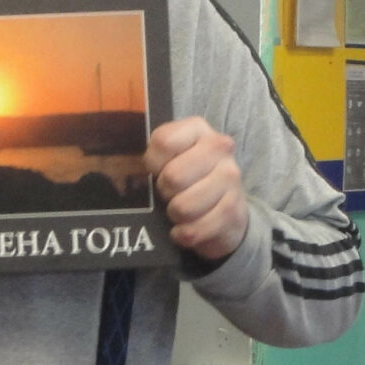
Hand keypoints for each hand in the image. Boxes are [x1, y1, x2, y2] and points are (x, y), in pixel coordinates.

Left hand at [146, 117, 247, 261]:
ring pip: (183, 207)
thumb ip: (152, 158)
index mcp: (197, 129)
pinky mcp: (234, 211)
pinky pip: (195, 230)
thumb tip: (129, 175)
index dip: (153, 163)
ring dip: (175, 216)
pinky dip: (184, 235)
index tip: (157, 171)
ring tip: (180, 212)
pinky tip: (187, 229)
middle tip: (170, 195)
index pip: (163, 142)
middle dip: (164, 193)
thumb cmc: (189, 180)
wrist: (226, 207)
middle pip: (173, 176)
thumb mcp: (169, 160)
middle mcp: (219, 148)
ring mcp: (230, 179)